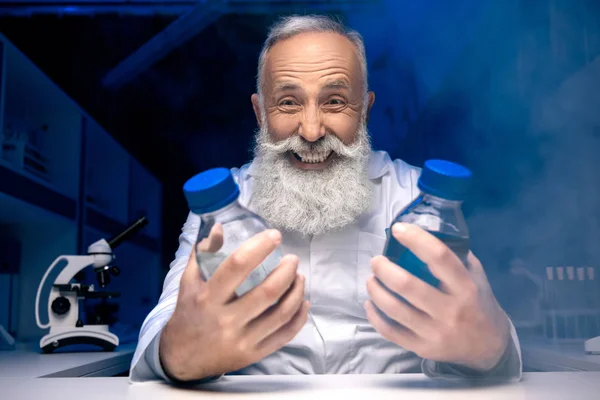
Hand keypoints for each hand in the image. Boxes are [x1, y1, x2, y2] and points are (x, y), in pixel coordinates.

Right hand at [160, 223, 309, 381]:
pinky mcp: (253, 355)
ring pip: (281, 314)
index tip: (274, 236)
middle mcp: (226, 320)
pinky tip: (303, 301)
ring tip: (299, 276)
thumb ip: (203, 252)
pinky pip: (285, 335)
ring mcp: (242, 340)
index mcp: (208, 297)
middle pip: (267, 292)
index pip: (237, 266)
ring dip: (296, 291)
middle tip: (292, 259)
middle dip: (286, 271)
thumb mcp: (188, 281)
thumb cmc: (188, 313)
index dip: (259, 247)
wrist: (181, 359)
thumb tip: (220, 226)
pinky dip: (299, 317)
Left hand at [365, 222, 510, 371]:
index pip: (439, 257)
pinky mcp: (422, 348)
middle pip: (407, 285)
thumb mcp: (476, 276)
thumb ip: (456, 255)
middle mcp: (450, 310)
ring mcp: (435, 332)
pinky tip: (371, 303)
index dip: (416, 239)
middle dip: (384, 269)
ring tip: (371, 279)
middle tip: (376, 260)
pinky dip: (375, 315)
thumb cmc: (478, 303)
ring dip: (376, 290)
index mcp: (465, 287)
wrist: (488, 346)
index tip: (398, 229)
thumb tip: (426, 231)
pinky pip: (391, 331)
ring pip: (394, 309)